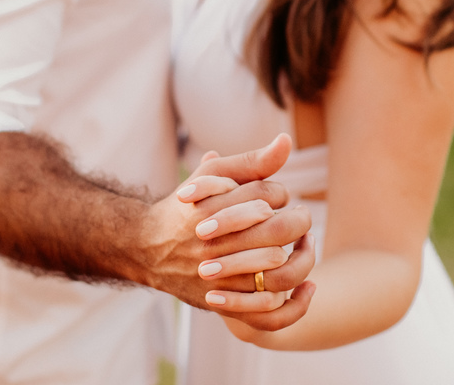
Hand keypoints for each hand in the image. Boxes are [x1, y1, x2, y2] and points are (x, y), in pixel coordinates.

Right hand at [136, 136, 315, 330]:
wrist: (147, 248)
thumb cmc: (187, 206)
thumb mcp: (213, 176)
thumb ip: (252, 161)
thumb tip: (286, 140)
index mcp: (214, 206)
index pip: (267, 195)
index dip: (280, 194)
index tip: (279, 197)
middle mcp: (214, 242)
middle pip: (276, 231)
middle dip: (297, 222)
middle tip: (301, 218)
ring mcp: (218, 275)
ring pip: (276, 271)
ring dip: (301, 258)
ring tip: (304, 246)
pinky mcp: (221, 302)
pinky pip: (267, 312)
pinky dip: (293, 302)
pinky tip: (306, 285)